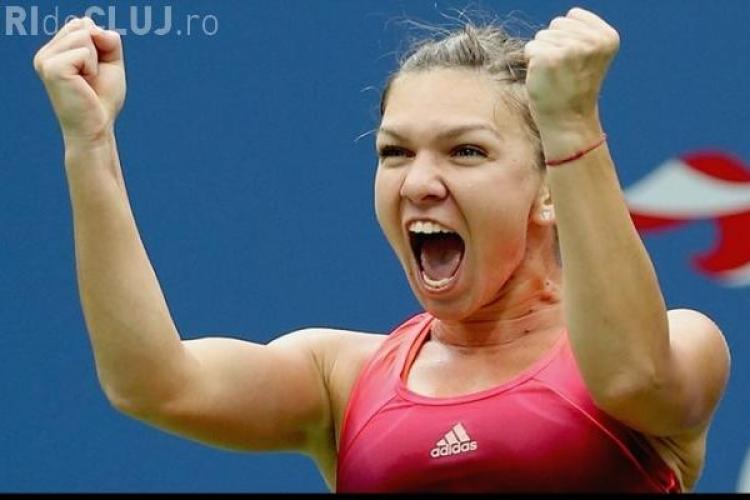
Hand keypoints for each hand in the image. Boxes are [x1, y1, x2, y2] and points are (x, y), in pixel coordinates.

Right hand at [33, 17, 125, 145]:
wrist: (96, 128)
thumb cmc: (102, 99)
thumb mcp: (111, 62)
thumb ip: (107, 39)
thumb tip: (91, 26)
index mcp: (54, 51)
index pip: (83, 24)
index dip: (99, 45)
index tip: (95, 71)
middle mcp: (45, 53)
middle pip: (83, 26)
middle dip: (99, 52)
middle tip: (92, 78)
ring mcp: (45, 60)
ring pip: (84, 36)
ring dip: (96, 61)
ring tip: (87, 81)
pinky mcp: (52, 68)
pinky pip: (85, 52)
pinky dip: (93, 68)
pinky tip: (84, 84)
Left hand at [524, 7, 618, 128]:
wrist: (568, 121)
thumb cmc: (573, 89)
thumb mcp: (588, 55)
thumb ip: (581, 33)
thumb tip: (559, 19)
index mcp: (608, 37)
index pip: (573, 15)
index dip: (567, 38)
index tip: (575, 62)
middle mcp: (592, 41)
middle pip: (556, 24)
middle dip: (554, 45)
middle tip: (564, 72)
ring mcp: (571, 48)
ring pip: (542, 36)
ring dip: (543, 55)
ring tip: (556, 76)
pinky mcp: (548, 58)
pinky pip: (530, 48)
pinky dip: (532, 63)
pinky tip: (545, 79)